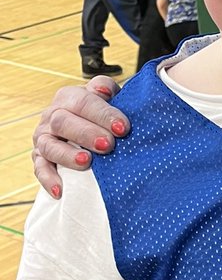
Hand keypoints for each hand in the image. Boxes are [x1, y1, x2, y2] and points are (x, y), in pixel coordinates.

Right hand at [32, 78, 128, 197]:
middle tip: (108, 145)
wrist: (90, 130)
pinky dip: (49, 179)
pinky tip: (60, 190)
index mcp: (69, 97)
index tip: (123, 128)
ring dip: (67, 155)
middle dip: (86, 133)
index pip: (82, 101)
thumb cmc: (103, 114)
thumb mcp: (108, 97)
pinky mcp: (40, 159)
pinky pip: (40, 169)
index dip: (103, 114)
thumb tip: (104, 90)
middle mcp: (52, 116)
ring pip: (49, 146)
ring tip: (86, 162)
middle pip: (62, 122)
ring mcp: (44, 138)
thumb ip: (106, 88)